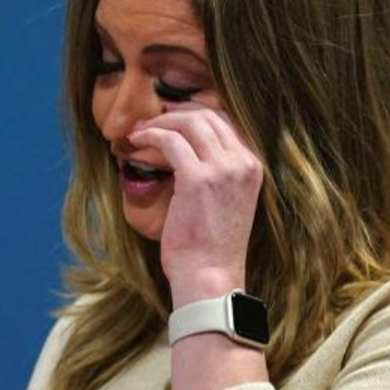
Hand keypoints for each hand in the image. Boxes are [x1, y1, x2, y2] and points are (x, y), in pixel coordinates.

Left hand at [128, 104, 263, 300]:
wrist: (209, 276)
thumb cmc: (210, 248)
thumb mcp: (226, 202)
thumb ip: (216, 175)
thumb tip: (188, 153)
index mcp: (252, 167)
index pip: (226, 123)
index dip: (195, 115)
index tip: (172, 119)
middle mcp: (242, 163)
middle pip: (209, 116)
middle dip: (176, 113)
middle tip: (152, 120)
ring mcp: (222, 169)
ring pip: (190, 123)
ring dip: (161, 122)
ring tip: (141, 131)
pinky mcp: (197, 179)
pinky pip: (170, 141)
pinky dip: (151, 135)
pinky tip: (137, 141)